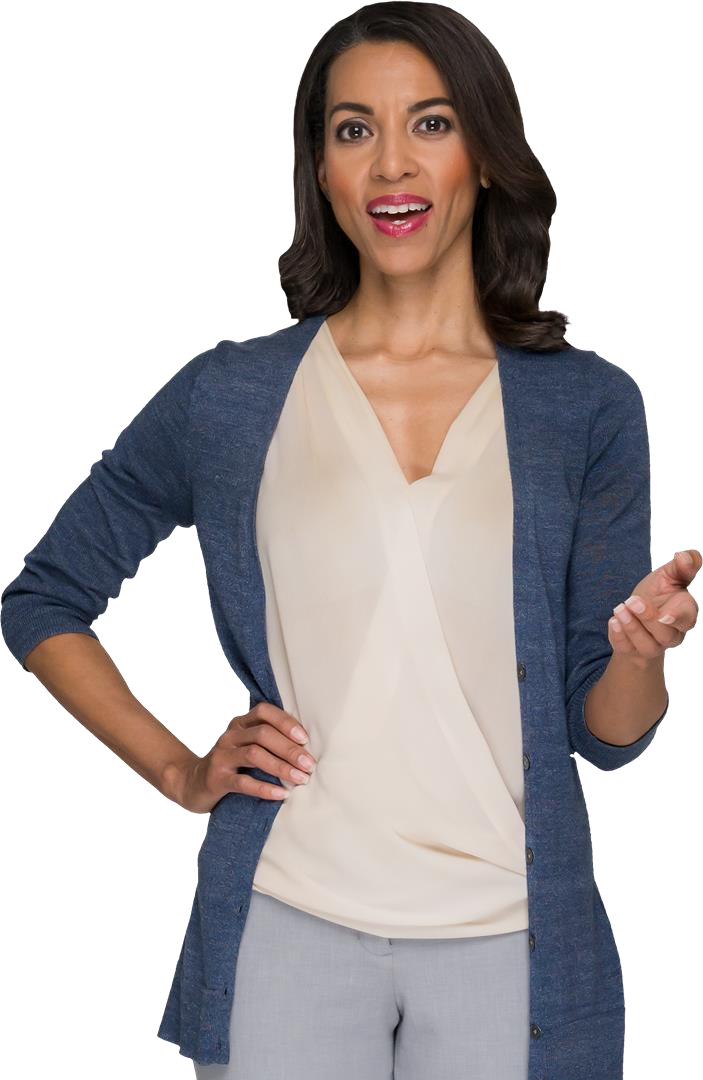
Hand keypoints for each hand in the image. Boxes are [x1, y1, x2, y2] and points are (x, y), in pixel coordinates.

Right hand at [177, 702, 315, 813]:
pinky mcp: (216, 779)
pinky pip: (243, 782)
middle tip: (309, 764)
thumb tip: (306, 747)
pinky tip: (282, 794)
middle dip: (289, 749)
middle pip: (263, 734)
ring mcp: (221, 756)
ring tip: (301, 778)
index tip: (305, 739)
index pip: (264, 712)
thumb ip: (268, 741)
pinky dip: (265, 788)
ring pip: (254, 755)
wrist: (193, 784)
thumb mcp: (246, 746)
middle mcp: (229, 736)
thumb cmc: (232, 765)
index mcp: (239, 724)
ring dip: (281, 767)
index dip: (285, 722)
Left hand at [608, 548, 699, 663]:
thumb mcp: (669, 574)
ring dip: (632, 629)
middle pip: (666, 636)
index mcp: (685, 613)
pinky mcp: (634, 650)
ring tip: (619, 609)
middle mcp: (673, 634)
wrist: (637, 611)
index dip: (678, 618)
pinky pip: (627, 650)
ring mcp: (654, 645)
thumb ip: (682, 565)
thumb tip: (684, 556)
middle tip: (632, 601)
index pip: (687, 618)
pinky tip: (613, 621)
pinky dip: (619, 637)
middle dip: (648, 619)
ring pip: (648, 647)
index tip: (664, 614)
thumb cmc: (660, 591)